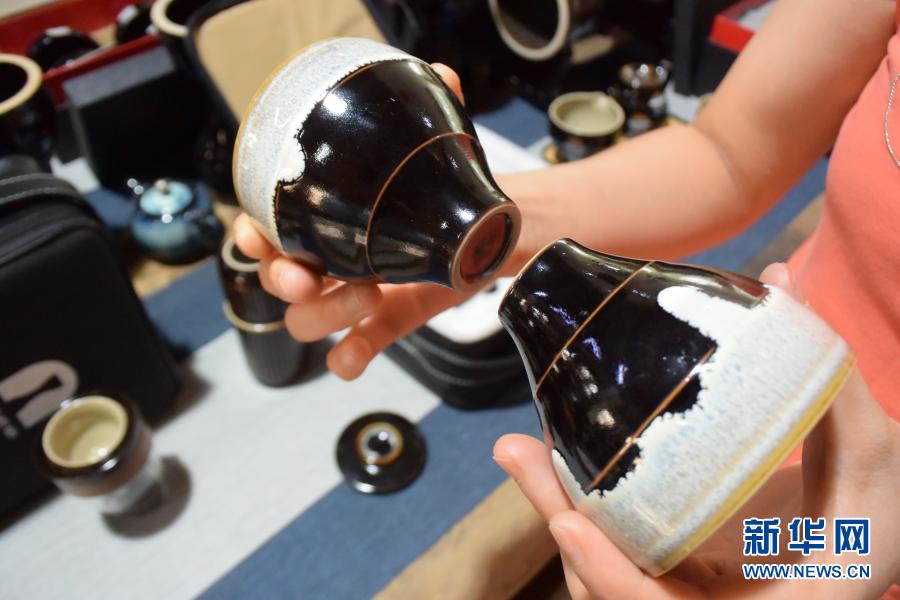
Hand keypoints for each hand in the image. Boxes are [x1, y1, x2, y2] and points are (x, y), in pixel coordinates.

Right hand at [233, 64, 513, 379]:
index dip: (254, 235)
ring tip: (367, 296)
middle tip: (305, 278)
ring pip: (312, 317)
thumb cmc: (454, 184)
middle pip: (281, 279)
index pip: (271, 226)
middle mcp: (337, 253)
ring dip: (325, 313)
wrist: (502, 221)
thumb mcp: (445, 149)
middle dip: (282, 280)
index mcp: (333, 210)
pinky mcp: (395, 315)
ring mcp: (362, 289)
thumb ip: (439, 111)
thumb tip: (441, 75)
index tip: (259, 236)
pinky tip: (349, 361)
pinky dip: (349, 354)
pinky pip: (360, 343)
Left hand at [493, 263, 899, 598]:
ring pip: (610, 585)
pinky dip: (591, 528)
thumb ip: (831, 374)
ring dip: (564, 523)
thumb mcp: (868, 455)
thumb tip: (780, 279)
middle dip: (565, 532)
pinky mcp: (688, 586)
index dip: (618, 581)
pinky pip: (625, 566)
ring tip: (524, 455)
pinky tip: (561, 472)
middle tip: (518, 454)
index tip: (568, 525)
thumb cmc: (882, 507)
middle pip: (620, 596)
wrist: (875, 537)